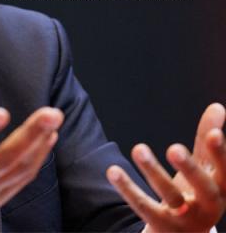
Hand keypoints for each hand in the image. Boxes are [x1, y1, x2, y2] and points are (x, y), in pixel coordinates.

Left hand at [106, 103, 225, 232]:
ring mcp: (185, 219)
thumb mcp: (206, 170)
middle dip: (190, 168)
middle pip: (203, 188)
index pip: (224, 170)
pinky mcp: (160, 225)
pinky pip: (143, 206)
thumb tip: (217, 106)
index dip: (220, 153)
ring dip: (153, 171)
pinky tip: (112, 170)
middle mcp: (207, 207)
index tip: (214, 133)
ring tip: (138, 148)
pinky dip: (127, 188)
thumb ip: (207, 140)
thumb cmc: (196, 195)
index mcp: (220, 188)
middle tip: (174, 148)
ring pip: (169, 196)